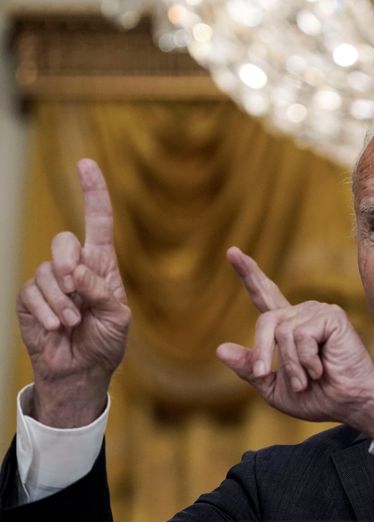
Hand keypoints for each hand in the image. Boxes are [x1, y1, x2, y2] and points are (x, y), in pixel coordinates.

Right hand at [16, 159, 129, 427]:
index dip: (93, 193)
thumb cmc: (105, 342)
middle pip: (64, 241)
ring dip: (62, 300)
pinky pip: (31, 291)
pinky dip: (47, 311)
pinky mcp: (29, 298)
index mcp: (101, 266)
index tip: (86, 164)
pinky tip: (56, 327)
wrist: (82, 370)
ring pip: (47, 270)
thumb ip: (102, 291)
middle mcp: (74, 267)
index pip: (98, 222)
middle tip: (79, 292)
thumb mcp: (117, 317)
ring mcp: (49, 281)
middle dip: (70, 265)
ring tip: (73, 322)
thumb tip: (77, 272)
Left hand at [216, 247, 373, 436]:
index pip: (265, 295)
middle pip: (265, 321)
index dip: (249, 275)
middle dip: (261, 352)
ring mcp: (317, 312)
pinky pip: (301, 335)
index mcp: (288, 327)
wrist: (349, 402)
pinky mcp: (331, 316)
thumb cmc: (318, 397)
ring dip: (291, 365)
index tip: (232, 252)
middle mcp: (302, 314)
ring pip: (282, 333)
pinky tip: (321, 367)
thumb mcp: (272, 387)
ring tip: (308, 378)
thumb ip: (249, 368)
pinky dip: (307, 360)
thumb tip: (219, 348)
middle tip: (265, 374)